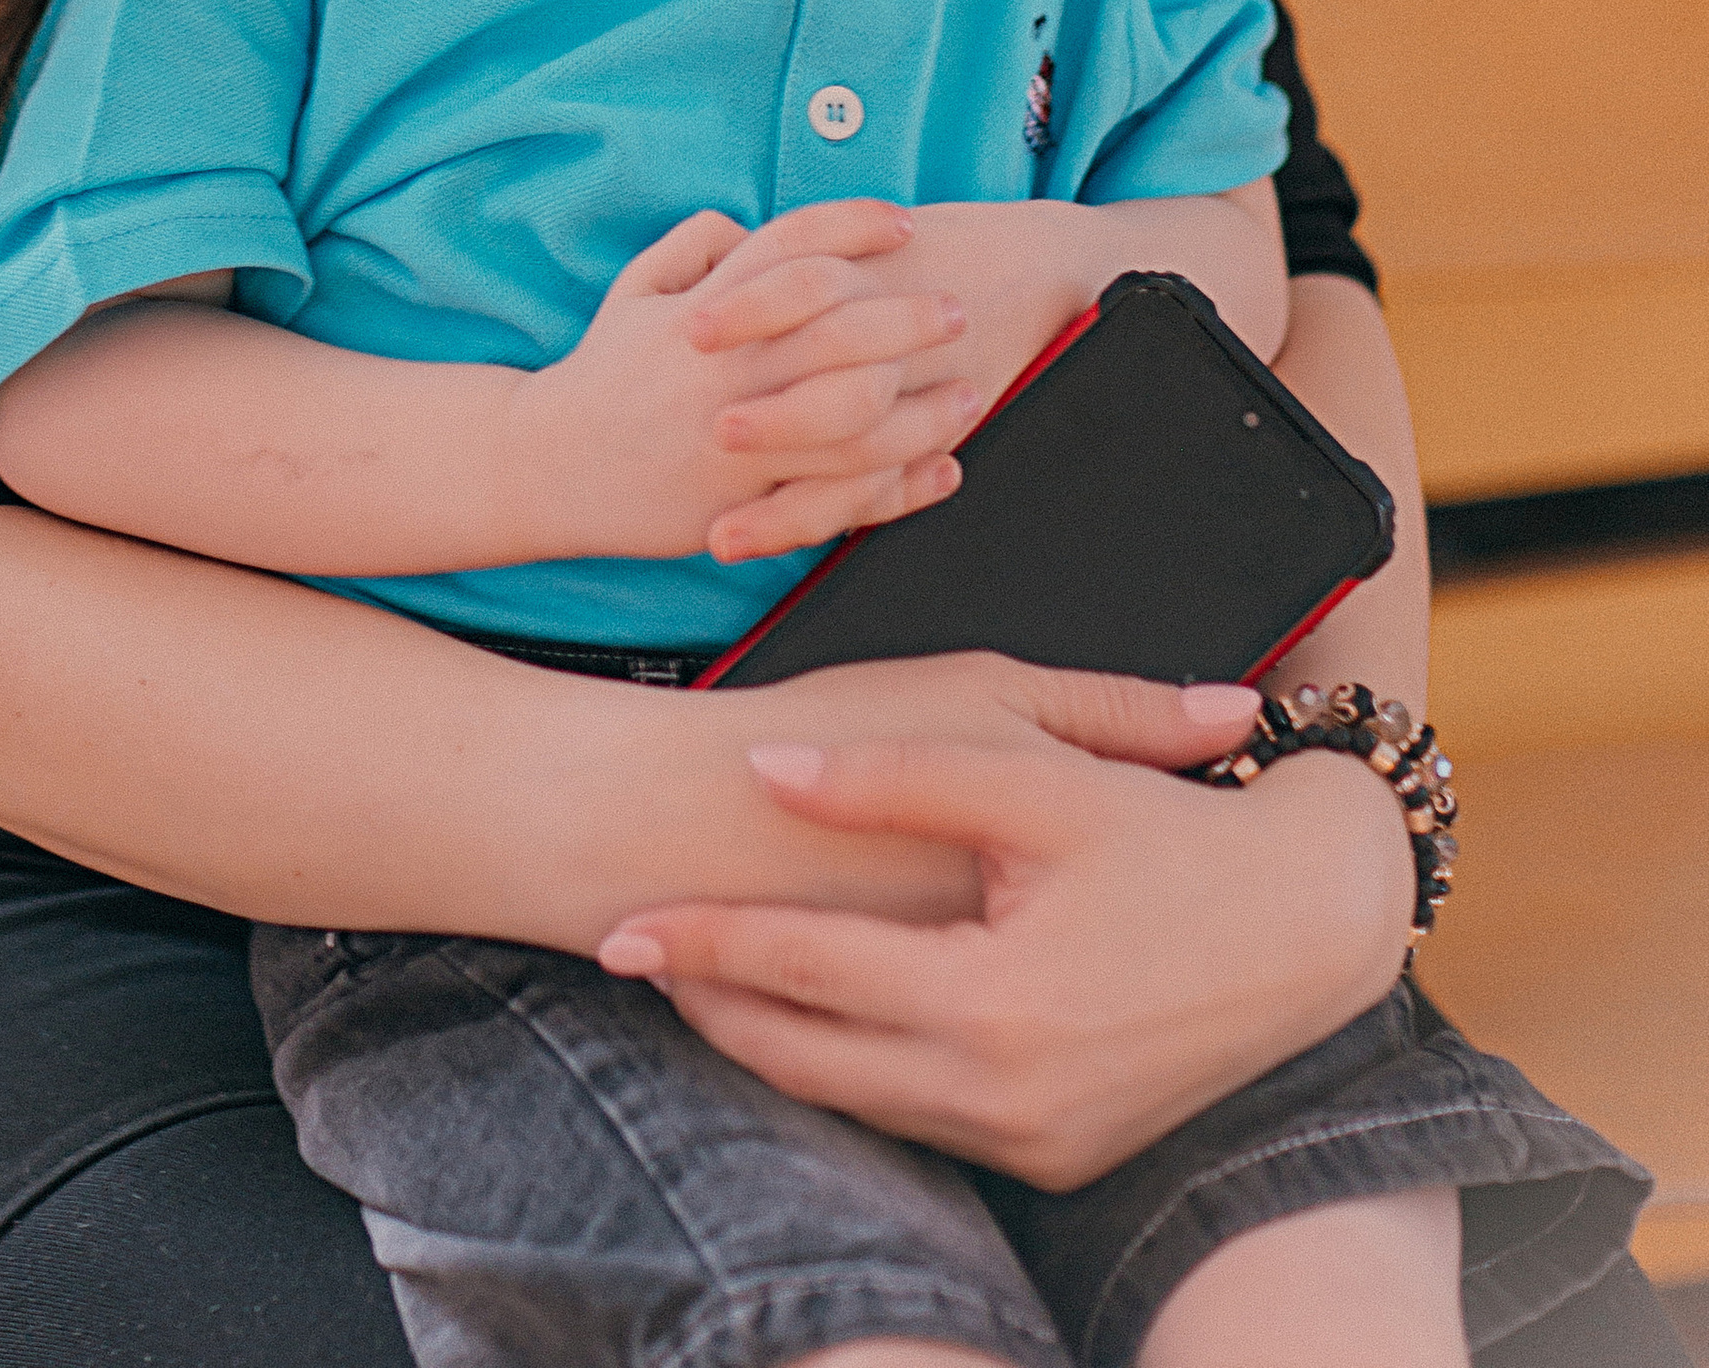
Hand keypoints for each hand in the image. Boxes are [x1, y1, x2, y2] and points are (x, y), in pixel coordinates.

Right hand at [516, 202, 977, 566]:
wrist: (546, 465)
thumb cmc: (599, 376)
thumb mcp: (635, 290)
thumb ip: (694, 245)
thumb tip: (750, 224)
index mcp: (705, 309)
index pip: (792, 247)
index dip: (852, 226)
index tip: (902, 222)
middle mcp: (727, 367)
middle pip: (839, 328)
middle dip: (909, 317)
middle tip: (957, 310)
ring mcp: (737, 436)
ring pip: (852, 419)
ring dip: (921, 406)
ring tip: (970, 394)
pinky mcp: (743, 500)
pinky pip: (838, 494)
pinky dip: (897, 485)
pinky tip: (939, 470)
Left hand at [598, 703, 1415, 1187]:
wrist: (1308, 926)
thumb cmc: (1168, 832)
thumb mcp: (1032, 779)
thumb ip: (892, 781)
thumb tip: (768, 771)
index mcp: (995, 1000)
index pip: (805, 971)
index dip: (706, 941)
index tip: (623, 919)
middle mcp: (1008, 1094)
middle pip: (812, 1060)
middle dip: (714, 1009)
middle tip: (630, 958)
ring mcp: (1037, 1142)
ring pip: (860, 1103)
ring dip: (774, 1049)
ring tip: (695, 986)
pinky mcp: (1061, 1158)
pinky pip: (925, 1123)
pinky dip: (856, 1075)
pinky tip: (809, 1027)